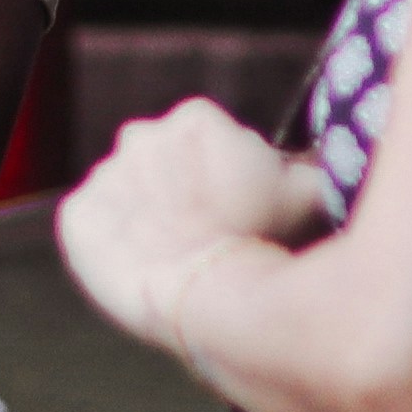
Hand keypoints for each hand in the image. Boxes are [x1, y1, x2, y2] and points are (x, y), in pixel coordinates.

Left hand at [59, 100, 330, 358]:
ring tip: (175, 256)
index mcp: (197, 118)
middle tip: (207, 235)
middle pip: (165, 163)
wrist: (205, 294)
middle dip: (182, 191)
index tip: (238, 209)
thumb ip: (308, 162)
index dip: (227, 176)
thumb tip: (335, 149)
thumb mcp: (308, 191)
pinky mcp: (76, 217)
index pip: (210, 138)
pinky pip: (90, 225)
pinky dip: (110, 242)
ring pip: (128, 194)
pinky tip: (140, 265)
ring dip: (145, 216)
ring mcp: (104, 176)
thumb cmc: (266, 242)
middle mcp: (141, 136)